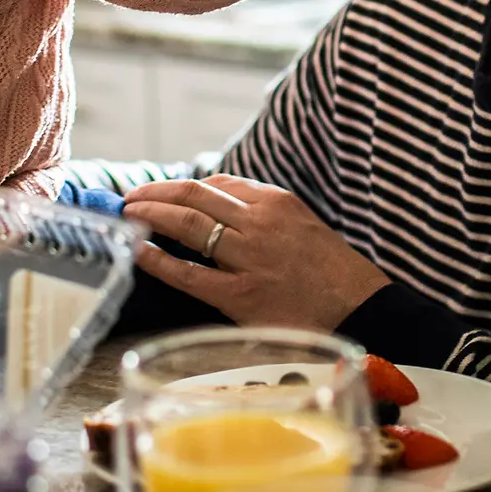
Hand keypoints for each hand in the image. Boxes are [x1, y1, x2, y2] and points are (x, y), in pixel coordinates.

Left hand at [121, 173, 389, 330]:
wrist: (363, 308)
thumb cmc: (332, 271)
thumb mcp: (302, 224)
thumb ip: (264, 213)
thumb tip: (218, 208)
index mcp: (276, 202)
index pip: (218, 183)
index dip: (182, 186)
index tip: (162, 191)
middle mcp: (260, 222)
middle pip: (195, 195)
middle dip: (156, 193)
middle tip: (130, 198)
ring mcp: (249, 258)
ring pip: (187, 224)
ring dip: (151, 215)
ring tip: (127, 215)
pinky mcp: (242, 295)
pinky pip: (189, 273)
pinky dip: (159, 259)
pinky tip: (139, 252)